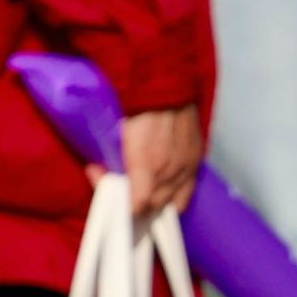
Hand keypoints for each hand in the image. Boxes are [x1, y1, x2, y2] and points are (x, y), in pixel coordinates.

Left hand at [86, 105, 200, 215]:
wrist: (166, 89)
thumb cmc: (137, 110)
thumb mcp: (118, 137)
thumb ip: (113, 160)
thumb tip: (101, 171)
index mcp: (147, 165)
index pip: (137, 206)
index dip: (121, 206)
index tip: (108, 191)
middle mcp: (169, 172)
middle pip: (153, 207)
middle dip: (135, 205)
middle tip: (122, 194)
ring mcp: (185, 168)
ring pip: (169, 203)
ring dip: (153, 203)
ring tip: (141, 194)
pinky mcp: (195, 161)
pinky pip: (186, 193)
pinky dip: (173, 199)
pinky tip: (163, 196)